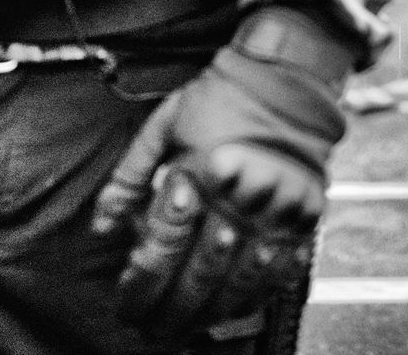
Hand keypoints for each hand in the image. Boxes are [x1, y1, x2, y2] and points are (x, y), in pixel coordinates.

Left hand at [90, 7, 352, 329]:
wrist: (285, 78)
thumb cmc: (218, 98)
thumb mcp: (161, 127)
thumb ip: (129, 178)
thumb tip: (103, 226)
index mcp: (200, 171)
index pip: (163, 244)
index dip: (140, 282)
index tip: (127, 302)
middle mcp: (240, 196)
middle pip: (198, 273)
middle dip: (169, 310)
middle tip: (150, 328)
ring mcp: (276, 211)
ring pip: (239, 283)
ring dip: (209, 313)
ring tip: (185, 329)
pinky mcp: (305, 219)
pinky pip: (278, 273)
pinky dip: (252, 297)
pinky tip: (230, 310)